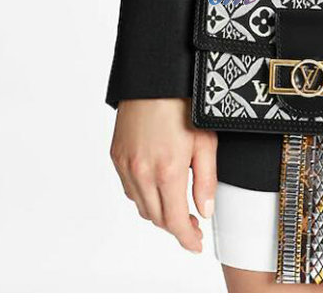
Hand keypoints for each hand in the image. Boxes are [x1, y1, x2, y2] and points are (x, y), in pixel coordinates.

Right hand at [110, 98, 216, 252]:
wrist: (154, 78)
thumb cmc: (181, 104)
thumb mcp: (205, 142)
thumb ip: (206, 181)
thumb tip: (204, 210)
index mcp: (167, 171)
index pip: (174, 222)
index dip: (187, 239)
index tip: (196, 244)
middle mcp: (141, 172)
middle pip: (156, 218)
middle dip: (175, 227)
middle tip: (191, 225)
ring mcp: (125, 164)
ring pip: (140, 205)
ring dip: (158, 212)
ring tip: (175, 205)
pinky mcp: (116, 154)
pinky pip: (128, 187)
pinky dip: (142, 195)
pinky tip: (156, 186)